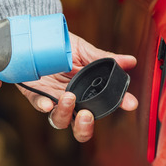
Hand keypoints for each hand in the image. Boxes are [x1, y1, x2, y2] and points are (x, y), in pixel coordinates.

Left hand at [16, 33, 137, 141]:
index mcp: (86, 91)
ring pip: (60, 120)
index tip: (130, 103)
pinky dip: (42, 105)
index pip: (105, 102)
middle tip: (87, 115)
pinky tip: (47, 104)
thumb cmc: (61, 47)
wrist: (36, 38)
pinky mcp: (35, 93)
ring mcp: (53, 98)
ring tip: (68, 98)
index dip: (119, 104)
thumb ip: (102, 58)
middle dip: (85, 127)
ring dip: (65, 113)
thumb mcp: (83, 50)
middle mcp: (72, 99)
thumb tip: (130, 61)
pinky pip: (38, 104)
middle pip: (80, 125)